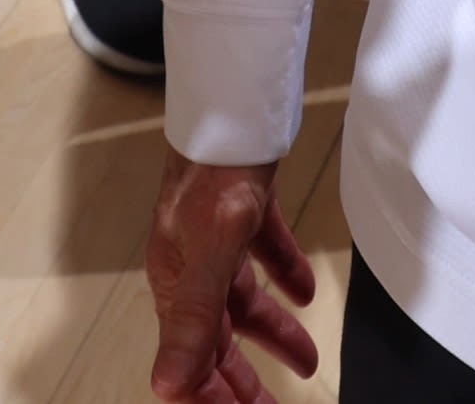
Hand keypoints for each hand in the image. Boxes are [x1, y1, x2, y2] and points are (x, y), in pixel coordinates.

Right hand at [145, 155, 319, 403]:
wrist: (234, 100)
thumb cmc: (212, 170)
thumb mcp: (207, 254)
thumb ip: (193, 322)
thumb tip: (167, 387)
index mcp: (176, 283)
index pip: (188, 359)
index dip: (210, 396)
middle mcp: (192, 266)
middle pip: (216, 339)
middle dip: (242, 379)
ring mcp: (217, 238)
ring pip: (243, 302)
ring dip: (273, 334)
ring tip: (307, 359)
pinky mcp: (244, 210)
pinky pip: (265, 256)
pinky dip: (285, 276)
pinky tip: (305, 291)